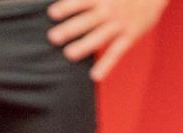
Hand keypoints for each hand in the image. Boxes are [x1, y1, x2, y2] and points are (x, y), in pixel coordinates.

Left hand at [46, 0, 166, 81]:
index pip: (82, 1)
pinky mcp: (130, 36)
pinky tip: (94, 76)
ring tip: (69, 54)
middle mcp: (110, 10)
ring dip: (84, 45)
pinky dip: (106, 65)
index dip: (67, 7)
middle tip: (53, 37)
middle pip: (88, 20)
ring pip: (100, 36)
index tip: (52, 13)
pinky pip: (116, 52)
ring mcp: (120, 24)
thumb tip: (65, 1)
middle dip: (70, 28)